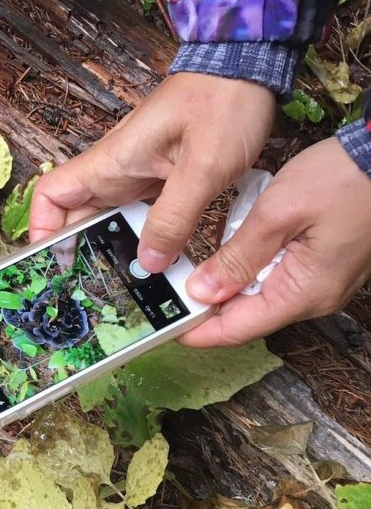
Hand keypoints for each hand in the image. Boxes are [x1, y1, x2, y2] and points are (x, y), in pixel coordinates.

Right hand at [30, 73, 275, 272]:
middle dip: (77, 252)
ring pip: (108, 219)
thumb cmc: (222, 103)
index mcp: (111, 162)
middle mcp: (116, 170)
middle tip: (90, 289)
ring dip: (111, 248)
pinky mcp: (159, 178)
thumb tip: (148, 262)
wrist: (248, 67)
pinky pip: (138, 215)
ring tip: (122, 284)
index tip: (50, 261)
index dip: (41, 229)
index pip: (51, 195)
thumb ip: (174, 218)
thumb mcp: (203, 167)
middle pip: (76, 216)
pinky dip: (140, 239)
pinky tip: (156, 262)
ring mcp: (137, 174)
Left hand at [181, 138, 370, 346]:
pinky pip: (277, 280)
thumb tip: (201, 292)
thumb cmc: (343, 177)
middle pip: (246, 317)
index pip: (237, 330)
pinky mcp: (324, 268)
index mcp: (303, 293)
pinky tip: (231, 252)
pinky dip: (249, 271)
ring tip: (193, 269)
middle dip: (207, 306)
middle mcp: (315, 298)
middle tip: (171, 289)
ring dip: (226, 286)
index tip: (164, 324)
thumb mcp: (277, 214)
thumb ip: (237, 257)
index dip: (196, 331)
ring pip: (260, 299)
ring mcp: (322, 285)